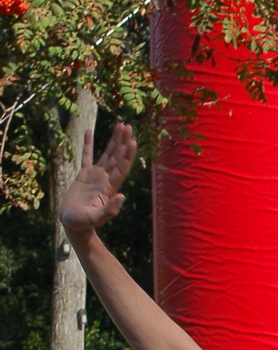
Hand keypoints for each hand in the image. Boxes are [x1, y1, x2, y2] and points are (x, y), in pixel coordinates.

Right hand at [58, 122, 136, 237]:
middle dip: (123, 142)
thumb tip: (122, 196)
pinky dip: (88, 143)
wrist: (73, 224)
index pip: (121, 168)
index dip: (127, 155)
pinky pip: (86, 155)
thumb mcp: (95, 218)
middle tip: (129, 126)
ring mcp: (95, 176)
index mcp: (109, 188)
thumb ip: (109, 210)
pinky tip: (89, 130)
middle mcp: (105, 179)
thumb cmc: (82, 223)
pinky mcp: (83, 174)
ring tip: (120, 125)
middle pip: (117, 157)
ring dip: (114, 140)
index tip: (132, 141)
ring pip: (107, 154)